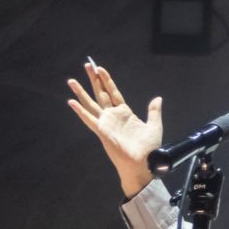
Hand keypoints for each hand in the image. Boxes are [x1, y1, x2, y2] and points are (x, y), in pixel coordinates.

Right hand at [67, 61, 162, 196]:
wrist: (144, 164)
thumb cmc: (149, 149)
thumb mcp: (154, 126)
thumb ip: (154, 112)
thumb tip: (157, 98)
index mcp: (125, 113)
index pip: (113, 92)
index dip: (107, 80)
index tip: (100, 68)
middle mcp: (113, 116)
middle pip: (100, 93)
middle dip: (94, 79)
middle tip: (87, 64)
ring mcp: (106, 123)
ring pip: (91, 103)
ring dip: (81, 92)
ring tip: (72, 81)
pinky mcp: (102, 131)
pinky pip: (89, 119)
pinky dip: (80, 111)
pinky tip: (71, 102)